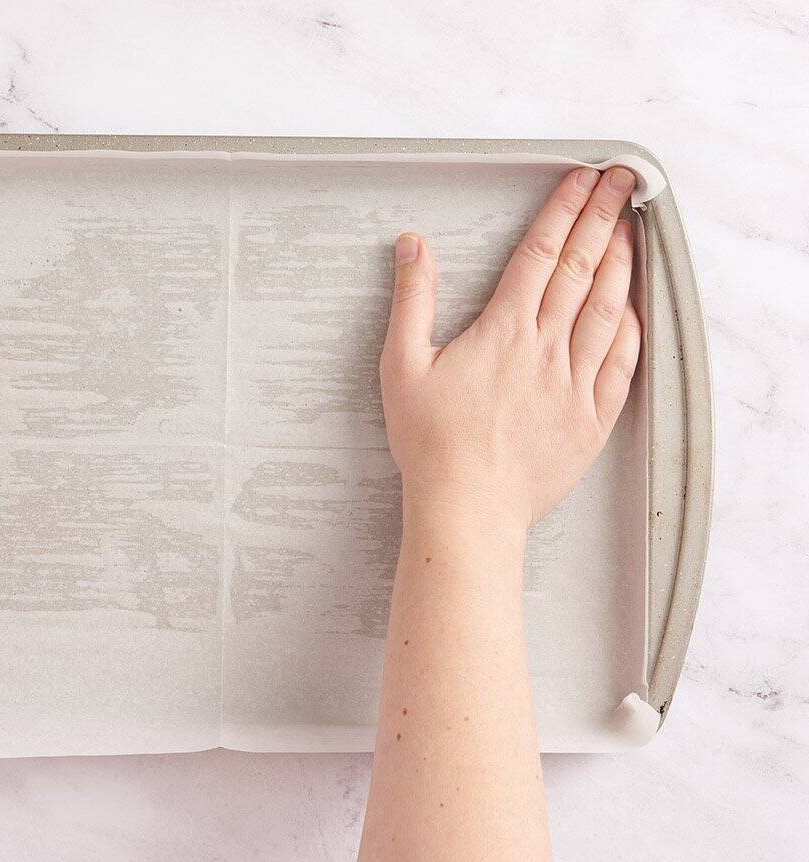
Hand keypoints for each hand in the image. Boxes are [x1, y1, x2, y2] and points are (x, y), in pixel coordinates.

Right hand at [379, 166, 640, 527]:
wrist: (468, 506)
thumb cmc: (431, 442)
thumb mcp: (402, 366)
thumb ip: (412, 301)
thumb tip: (413, 247)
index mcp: (503, 331)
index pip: (540, 254)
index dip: (563, 211)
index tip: (581, 179)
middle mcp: (546, 349)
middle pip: (581, 269)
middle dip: (602, 218)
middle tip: (621, 183)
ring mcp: (574, 384)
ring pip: (608, 309)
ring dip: (623, 263)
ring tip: (632, 229)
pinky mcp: (590, 419)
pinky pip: (621, 364)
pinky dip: (631, 329)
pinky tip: (634, 308)